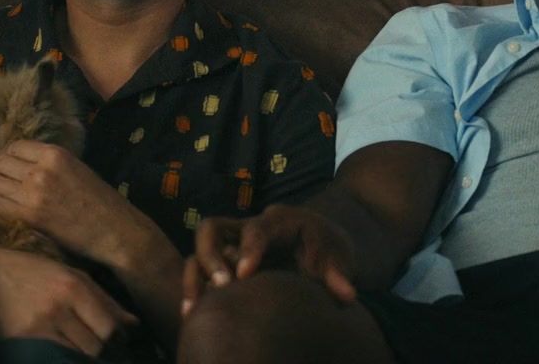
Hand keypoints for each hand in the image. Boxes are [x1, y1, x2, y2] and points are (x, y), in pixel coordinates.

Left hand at [0, 140, 143, 264]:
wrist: (116, 229)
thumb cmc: (102, 202)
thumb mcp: (79, 169)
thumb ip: (53, 165)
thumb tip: (27, 165)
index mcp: (55, 154)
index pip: (14, 146)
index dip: (7, 157)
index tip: (8, 168)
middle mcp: (41, 169)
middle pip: (0, 163)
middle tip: (1, 184)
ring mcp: (34, 191)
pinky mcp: (30, 215)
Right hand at [0, 248, 137, 354]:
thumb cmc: (36, 272)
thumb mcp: (73, 276)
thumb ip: (105, 300)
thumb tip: (133, 324)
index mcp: (74, 287)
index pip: (109, 328)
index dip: (120, 342)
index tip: (123, 346)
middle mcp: (58, 306)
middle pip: (95, 346)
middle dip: (104, 353)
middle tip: (109, 353)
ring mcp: (38, 325)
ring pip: (75, 356)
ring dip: (84, 357)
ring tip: (85, 350)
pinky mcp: (21, 338)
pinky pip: (52, 357)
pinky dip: (63, 358)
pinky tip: (66, 352)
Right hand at [182, 204, 356, 314]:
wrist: (320, 249)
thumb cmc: (327, 249)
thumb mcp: (338, 256)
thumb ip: (338, 274)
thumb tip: (347, 294)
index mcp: (278, 221)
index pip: (258, 228)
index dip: (250, 248)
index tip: (245, 273)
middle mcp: (248, 229)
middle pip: (214, 228)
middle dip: (212, 256)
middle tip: (222, 286)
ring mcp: (232, 246)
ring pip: (201, 249)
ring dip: (196, 276)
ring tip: (194, 308)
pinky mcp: (224, 265)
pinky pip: (199, 270)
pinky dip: (193, 290)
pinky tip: (190, 316)